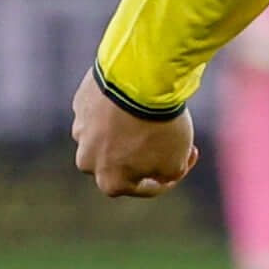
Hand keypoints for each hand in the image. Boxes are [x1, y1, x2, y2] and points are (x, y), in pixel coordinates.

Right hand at [71, 70, 196, 194]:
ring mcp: (80, 130)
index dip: (170, 176)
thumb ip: (166, 175)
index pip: (146, 187)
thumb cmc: (158, 127)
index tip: (188, 157)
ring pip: (108, 136)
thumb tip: (158, 173)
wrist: (138, 81)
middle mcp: (87, 160)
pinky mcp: (80, 104)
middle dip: (143, 154)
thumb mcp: (176, 162)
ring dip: (128, 130)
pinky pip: (103, 112)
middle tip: (166, 138)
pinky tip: (137, 98)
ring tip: (151, 115)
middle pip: (121, 163)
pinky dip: (118, 109)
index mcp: (110, 182)